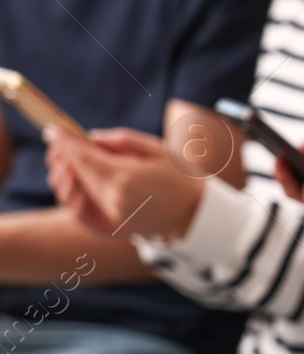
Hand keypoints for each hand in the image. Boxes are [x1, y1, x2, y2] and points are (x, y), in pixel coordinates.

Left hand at [46, 127, 204, 238]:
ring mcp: (113, 213)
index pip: (81, 155)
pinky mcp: (115, 224)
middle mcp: (114, 197)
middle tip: (58, 141)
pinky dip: (74, 194)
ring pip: (76, 191)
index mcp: (124, 176)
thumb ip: (121, 140)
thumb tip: (91, 138)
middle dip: (63, 154)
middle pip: (76, 172)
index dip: (64, 141)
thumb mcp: (157, 148)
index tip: (53, 130)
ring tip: (65, 160)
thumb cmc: (184, 177)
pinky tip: (75, 181)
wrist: (200, 213)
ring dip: (66, 174)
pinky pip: (84, 209)